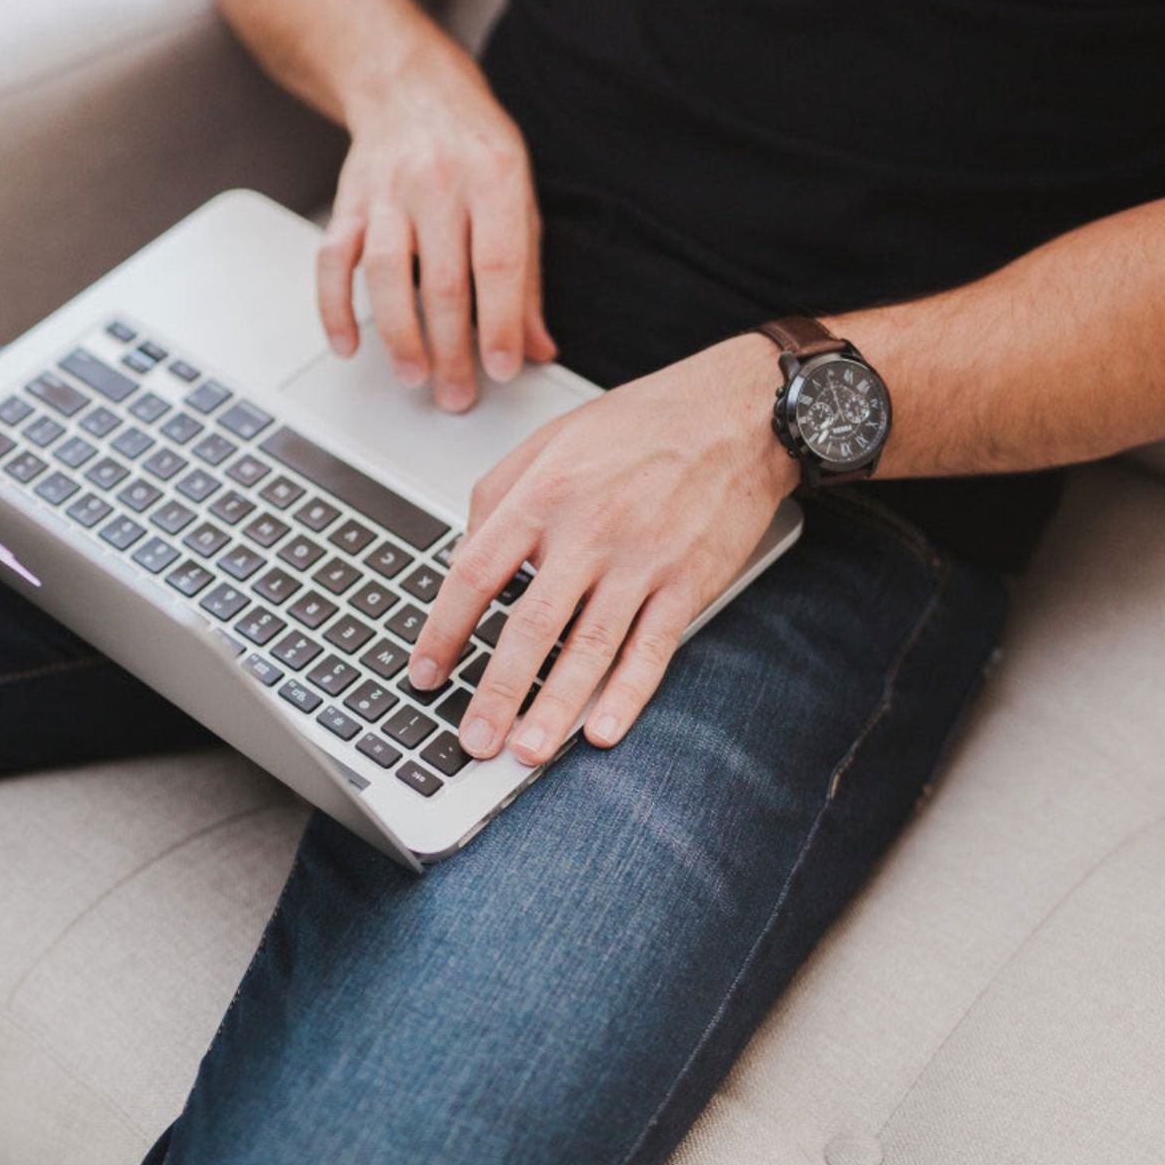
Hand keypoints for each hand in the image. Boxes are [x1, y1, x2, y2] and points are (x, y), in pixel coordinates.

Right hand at [319, 33, 557, 411]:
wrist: (409, 86)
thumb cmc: (471, 145)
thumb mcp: (519, 195)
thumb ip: (527, 276)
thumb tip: (537, 346)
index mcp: (494, 178)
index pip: (498, 264)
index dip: (501, 323)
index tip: (505, 368)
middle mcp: (438, 182)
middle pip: (442, 280)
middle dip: (451, 349)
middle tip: (457, 395)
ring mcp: (386, 192)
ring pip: (387, 274)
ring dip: (399, 334)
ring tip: (414, 375)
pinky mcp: (348, 203)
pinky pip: (332, 261)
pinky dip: (335, 308)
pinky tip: (348, 345)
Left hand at [407, 336, 798, 763]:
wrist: (739, 411)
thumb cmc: (641, 424)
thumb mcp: (551, 439)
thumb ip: (498, 496)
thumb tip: (462, 557)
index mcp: (543, 493)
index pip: (474, 572)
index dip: (443, 629)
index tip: (425, 671)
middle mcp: (588, 529)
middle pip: (529, 625)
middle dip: (495, 691)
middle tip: (472, 740)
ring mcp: (642, 559)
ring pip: (589, 648)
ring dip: (554, 707)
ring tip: (526, 752)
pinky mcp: (688, 581)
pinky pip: (652, 649)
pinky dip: (627, 694)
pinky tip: (602, 730)